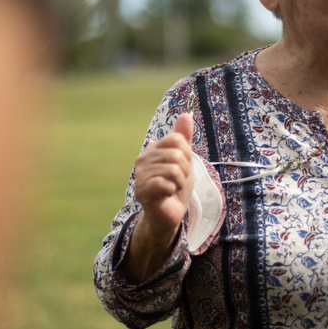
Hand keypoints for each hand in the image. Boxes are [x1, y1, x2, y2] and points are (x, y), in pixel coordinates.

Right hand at [124, 113, 194, 282]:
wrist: (169, 214)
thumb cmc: (176, 187)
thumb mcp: (184, 160)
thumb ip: (184, 138)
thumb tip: (186, 114)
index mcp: (153, 149)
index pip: (177, 140)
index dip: (187, 155)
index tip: (182, 168)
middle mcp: (143, 159)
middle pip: (177, 155)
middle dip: (185, 171)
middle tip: (178, 182)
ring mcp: (141, 174)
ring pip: (173, 169)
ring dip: (180, 182)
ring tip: (173, 189)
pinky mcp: (142, 190)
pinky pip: (166, 182)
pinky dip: (173, 190)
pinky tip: (167, 195)